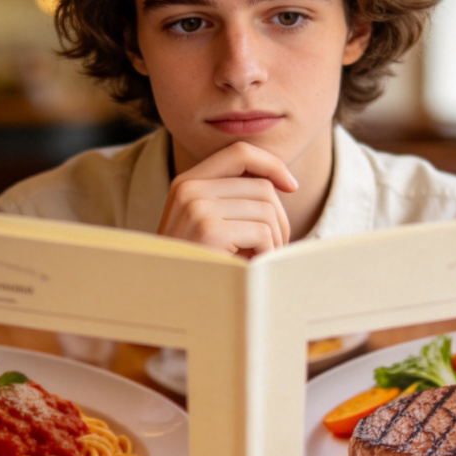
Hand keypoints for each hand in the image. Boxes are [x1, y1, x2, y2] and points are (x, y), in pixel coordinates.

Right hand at [158, 142, 297, 256]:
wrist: (163, 303)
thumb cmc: (196, 267)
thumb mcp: (208, 225)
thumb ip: (233, 200)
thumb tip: (284, 181)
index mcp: (187, 182)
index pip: (240, 152)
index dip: (272, 164)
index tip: (291, 187)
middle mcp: (189, 188)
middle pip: (262, 186)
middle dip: (279, 219)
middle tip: (273, 248)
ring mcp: (196, 207)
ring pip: (267, 210)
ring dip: (275, 240)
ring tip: (260, 261)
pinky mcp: (209, 231)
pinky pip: (263, 232)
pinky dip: (267, 254)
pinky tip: (251, 269)